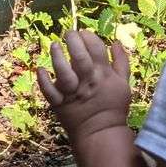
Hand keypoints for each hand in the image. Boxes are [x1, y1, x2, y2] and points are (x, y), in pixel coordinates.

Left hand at [36, 30, 130, 150]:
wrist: (101, 133)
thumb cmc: (112, 106)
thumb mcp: (124, 83)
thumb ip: (121, 62)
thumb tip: (116, 42)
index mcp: (102, 74)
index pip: (96, 48)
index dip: (89, 37)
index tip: (83, 33)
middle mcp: (87, 81)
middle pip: (80, 57)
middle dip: (74, 41)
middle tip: (69, 34)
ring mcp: (72, 92)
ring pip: (63, 73)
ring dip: (58, 58)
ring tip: (55, 45)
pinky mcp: (59, 103)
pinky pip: (49, 92)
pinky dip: (44, 81)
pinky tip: (41, 70)